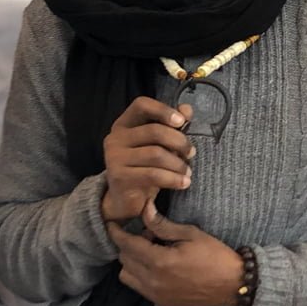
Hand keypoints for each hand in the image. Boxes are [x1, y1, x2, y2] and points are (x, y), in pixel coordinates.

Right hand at [101, 98, 194, 222]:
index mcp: (123, 125)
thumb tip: (187, 109)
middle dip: (179, 142)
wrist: (124, 200)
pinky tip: (183, 183)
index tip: (182, 121)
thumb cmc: (144, 168)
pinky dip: (173, 179)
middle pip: (154, 131)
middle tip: (191, 153)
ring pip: (156, 154)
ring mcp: (115, 158)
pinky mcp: (120, 177)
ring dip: (178, 164)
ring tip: (188, 172)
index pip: (141, 105)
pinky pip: (153, 175)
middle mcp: (115, 138)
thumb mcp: (158, 146)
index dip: (163, 110)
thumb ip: (171, 126)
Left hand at [107, 202, 242, 305]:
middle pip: (124, 259)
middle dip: (129, 244)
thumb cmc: (215, 256)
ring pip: (127, 276)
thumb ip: (162, 224)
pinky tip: (157, 265)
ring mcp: (156, 295)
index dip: (117, 232)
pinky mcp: (161, 303)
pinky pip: (139, 287)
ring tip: (151, 252)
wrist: (234, 285)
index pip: (127, 245)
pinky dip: (140, 274)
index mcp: (159, 262)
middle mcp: (153, 281)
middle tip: (148, 234)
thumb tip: (145, 210)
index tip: (112, 224)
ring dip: (132, 261)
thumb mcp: (190, 234)